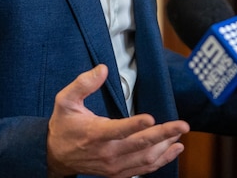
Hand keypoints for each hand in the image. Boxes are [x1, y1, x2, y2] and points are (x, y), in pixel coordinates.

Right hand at [47, 64, 189, 177]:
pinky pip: (143, 169)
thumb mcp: (65, 100)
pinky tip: (174, 150)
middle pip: (139, 145)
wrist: (55, 155)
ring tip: (179, 134)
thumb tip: (102, 69)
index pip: (118, 130)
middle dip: (163, 135)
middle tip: (182, 126)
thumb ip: (83, 84)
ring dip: (165, 147)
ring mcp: (114, 165)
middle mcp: (107, 152)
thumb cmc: (63, 125)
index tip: (151, 118)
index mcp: (95, 134)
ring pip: (145, 159)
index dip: (135, 125)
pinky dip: (161, 161)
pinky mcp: (118, 172)